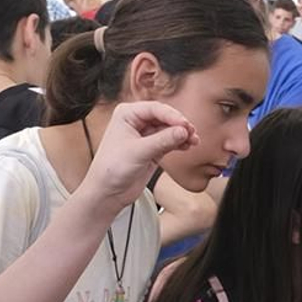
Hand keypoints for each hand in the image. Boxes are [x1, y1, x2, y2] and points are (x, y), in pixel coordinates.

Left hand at [80, 100, 197, 215]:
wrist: (107, 193)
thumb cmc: (111, 169)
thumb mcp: (139, 152)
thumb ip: (162, 141)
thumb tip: (183, 131)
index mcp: (127, 114)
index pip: (154, 109)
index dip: (172, 116)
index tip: (185, 125)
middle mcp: (135, 122)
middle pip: (164, 117)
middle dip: (179, 125)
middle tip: (192, 133)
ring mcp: (144, 136)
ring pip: (168, 129)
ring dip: (181, 135)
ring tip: (194, 141)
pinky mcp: (151, 149)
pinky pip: (168, 142)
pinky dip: (178, 143)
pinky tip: (187, 146)